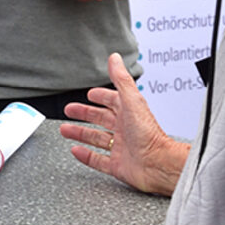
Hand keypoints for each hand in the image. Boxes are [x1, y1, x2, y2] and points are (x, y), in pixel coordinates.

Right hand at [59, 53, 187, 195]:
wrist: (159, 164)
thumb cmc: (149, 134)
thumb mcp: (132, 101)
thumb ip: (121, 79)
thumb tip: (115, 58)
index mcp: (129, 113)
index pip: (112, 101)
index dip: (100, 97)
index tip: (90, 94)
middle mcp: (125, 129)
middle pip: (101, 119)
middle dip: (84, 114)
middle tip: (70, 110)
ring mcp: (121, 148)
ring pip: (96, 139)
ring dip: (80, 133)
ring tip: (65, 130)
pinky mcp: (118, 166)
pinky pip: (98, 160)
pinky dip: (86, 156)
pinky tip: (76, 151)